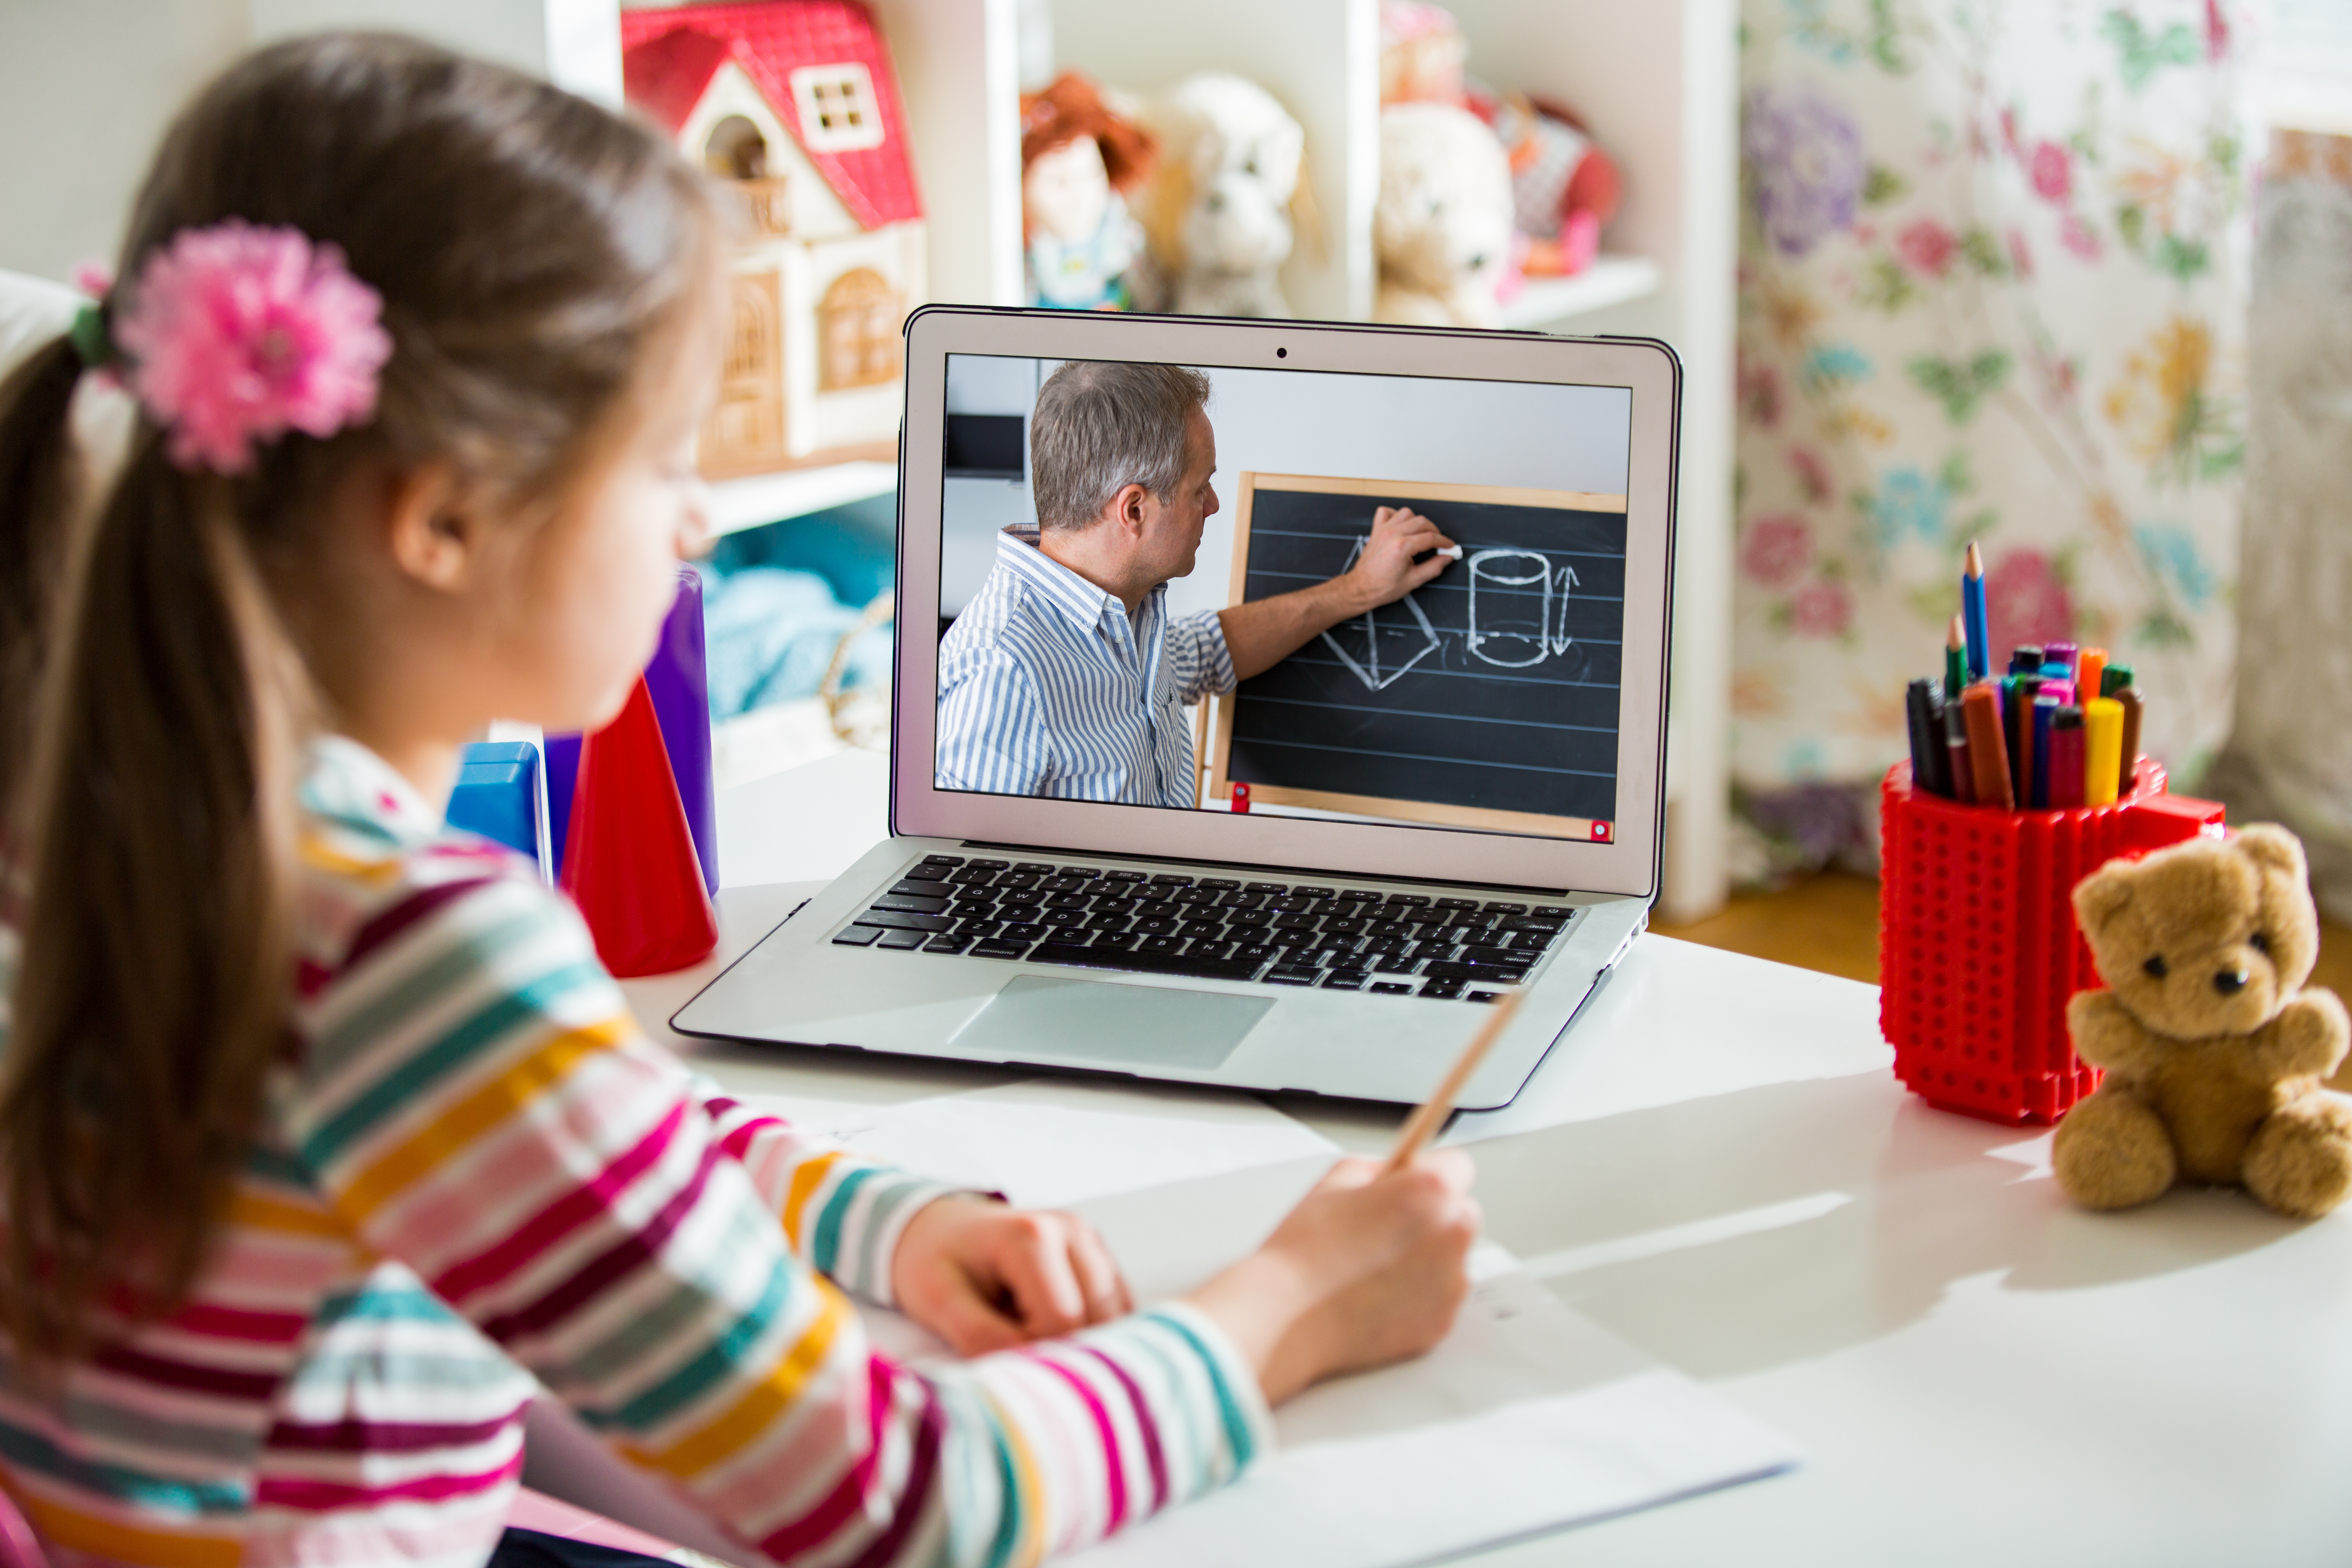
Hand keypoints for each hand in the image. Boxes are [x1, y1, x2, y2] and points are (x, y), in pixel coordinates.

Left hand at [891, 1194, 1132, 1353]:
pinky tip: (1056, 1334)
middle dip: (1066, 1352)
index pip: (1062, 1320)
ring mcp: (1091, 1240)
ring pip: (1116, 1316)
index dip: (1039, 1356)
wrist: (939, 1228)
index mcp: (1031, 1235)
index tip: (1005, 1367)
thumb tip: (1031, 1374)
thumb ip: (982, 1337)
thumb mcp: (939, 1302)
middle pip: (1098, 1318)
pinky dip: (1095, 1332)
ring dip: (1084, 1342)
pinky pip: (1117, 1308)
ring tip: (1032, 1341)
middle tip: (1021, 1361)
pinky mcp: (1099, 1256)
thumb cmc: (934, 1264)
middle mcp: (1072, 1230)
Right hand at [1183, 1152, 1478, 1404]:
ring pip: (1450, 1257)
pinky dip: (1418, 1293)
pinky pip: (1439, 1296)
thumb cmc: (1307, 1248)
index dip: (1426, 1172)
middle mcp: (1453, 1238)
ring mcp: (1451, 1286)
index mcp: (1432, 1193)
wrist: (1289, 1315)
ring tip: (1374, 1263)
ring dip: (1426, 1255)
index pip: (1457, 1165)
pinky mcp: (1441, 1323)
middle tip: (1385, 1224)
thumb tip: (1397, 1175)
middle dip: (1431, 1214)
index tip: (1408, 1181)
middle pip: (1460, 1212)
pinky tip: (1377, 1292)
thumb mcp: (1337, 1177)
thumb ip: (1381, 1167)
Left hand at [1339, 506, 1457, 613]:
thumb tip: (1447, 558)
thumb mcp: (1413, 580)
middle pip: (1422, 522)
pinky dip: (1395, 515)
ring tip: (1421, 534)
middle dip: (1435, 532)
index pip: (1431, 537)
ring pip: (1406, 513)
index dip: (1444, 542)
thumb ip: (1433, 567)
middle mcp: (1392, 534)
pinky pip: (1386, 512)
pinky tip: (1401, 526)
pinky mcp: (1376, 530)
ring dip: (1417, 522)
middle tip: (1439, 543)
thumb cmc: (1382, 587)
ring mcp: (1383, 530)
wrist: (1361, 588)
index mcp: (1402, 546)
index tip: (1450, 547)